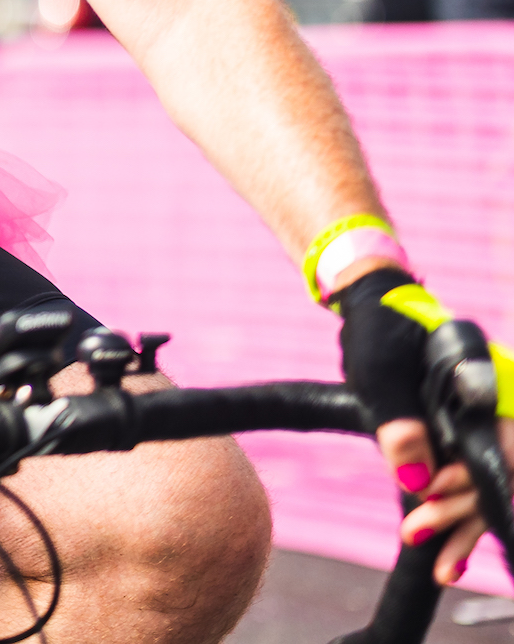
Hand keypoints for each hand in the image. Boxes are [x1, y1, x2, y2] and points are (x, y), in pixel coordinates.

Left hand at [335, 268, 513, 584]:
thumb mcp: (380, 372)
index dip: (474, 479)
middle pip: (494, 472)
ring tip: (441, 567)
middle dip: (460, 509)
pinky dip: (460, 517)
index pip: (501, 445)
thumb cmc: (379, 329)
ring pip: (483, 485)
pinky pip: (470, 483)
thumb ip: (398, 423)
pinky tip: (450, 559)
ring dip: (461, 524)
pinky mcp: (460, 438)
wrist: (371, 304)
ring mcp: (479, 424)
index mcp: (485, 385)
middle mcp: (491, 408)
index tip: (436, 493)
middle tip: (416, 533)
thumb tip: (415, 480)